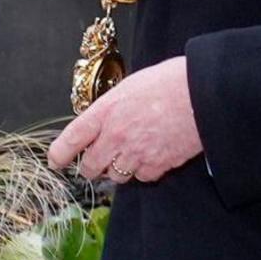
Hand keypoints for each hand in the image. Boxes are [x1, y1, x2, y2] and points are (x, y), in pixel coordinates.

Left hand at [47, 57, 201, 185]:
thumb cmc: (171, 82)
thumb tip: (103, 120)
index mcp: (106, 111)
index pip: (71, 139)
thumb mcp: (131, 86)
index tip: (57, 161)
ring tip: (131, 153)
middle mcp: (116, 135)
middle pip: (90, 166)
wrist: (204, 93)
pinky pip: (141, 178)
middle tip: (97, 160)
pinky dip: (144, 171)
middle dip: (92, 165)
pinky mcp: (156, 166)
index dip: (60, 154)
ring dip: (118, 169)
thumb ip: (112, 107)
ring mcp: (135, 153)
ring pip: (115, 176)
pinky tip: (152, 155)